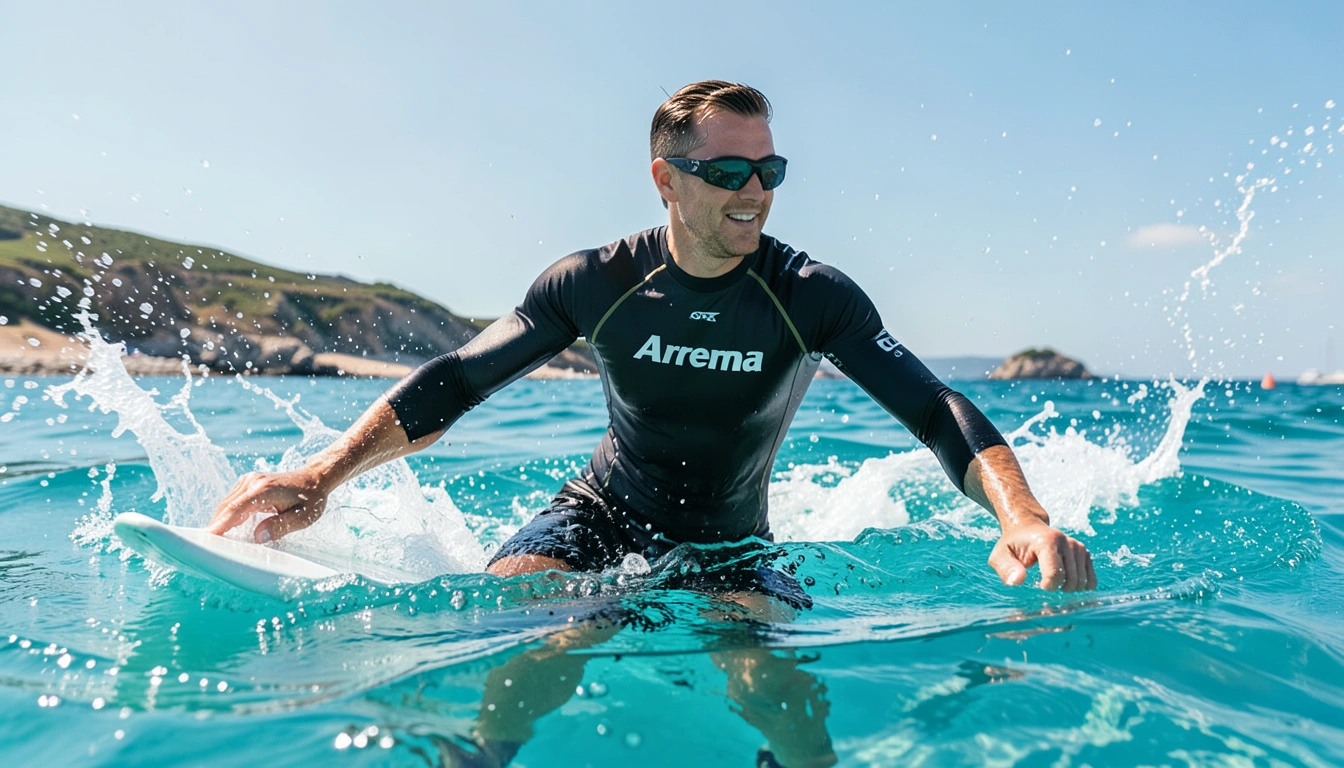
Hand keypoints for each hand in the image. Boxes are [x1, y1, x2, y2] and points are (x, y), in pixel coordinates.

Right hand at [206, 469, 330, 543]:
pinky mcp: (248, 482)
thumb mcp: (303, 517)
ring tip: (213, 541)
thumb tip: (258, 537)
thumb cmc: (311, 499)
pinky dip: (227, 514)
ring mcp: (249, 480)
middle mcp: (253, 482)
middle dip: (216, 526)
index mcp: (265, 490)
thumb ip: (280, 526)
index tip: (207, 539)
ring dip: (220, 521)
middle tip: (206, 546)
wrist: (315, 478)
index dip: (221, 525)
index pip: (236, 509)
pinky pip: (232, 500)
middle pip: (227, 507)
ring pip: (227, 503)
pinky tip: (225, 528)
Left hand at [989, 523, 1096, 590]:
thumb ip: (1006, 569)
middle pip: (1071, 580)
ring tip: (1055, 581)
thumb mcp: (1000, 555)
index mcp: (1046, 541)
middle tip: (1046, 582)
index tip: (1038, 583)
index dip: (1047, 586)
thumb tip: (1017, 581)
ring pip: (1082, 581)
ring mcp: (1077, 546)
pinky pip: (1091, 578)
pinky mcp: (1084, 552)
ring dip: (1069, 588)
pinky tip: (1069, 583)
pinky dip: (1082, 586)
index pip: (1055, 574)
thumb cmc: (1013, 544)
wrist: (1027, 528)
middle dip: (1059, 588)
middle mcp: (1066, 541)